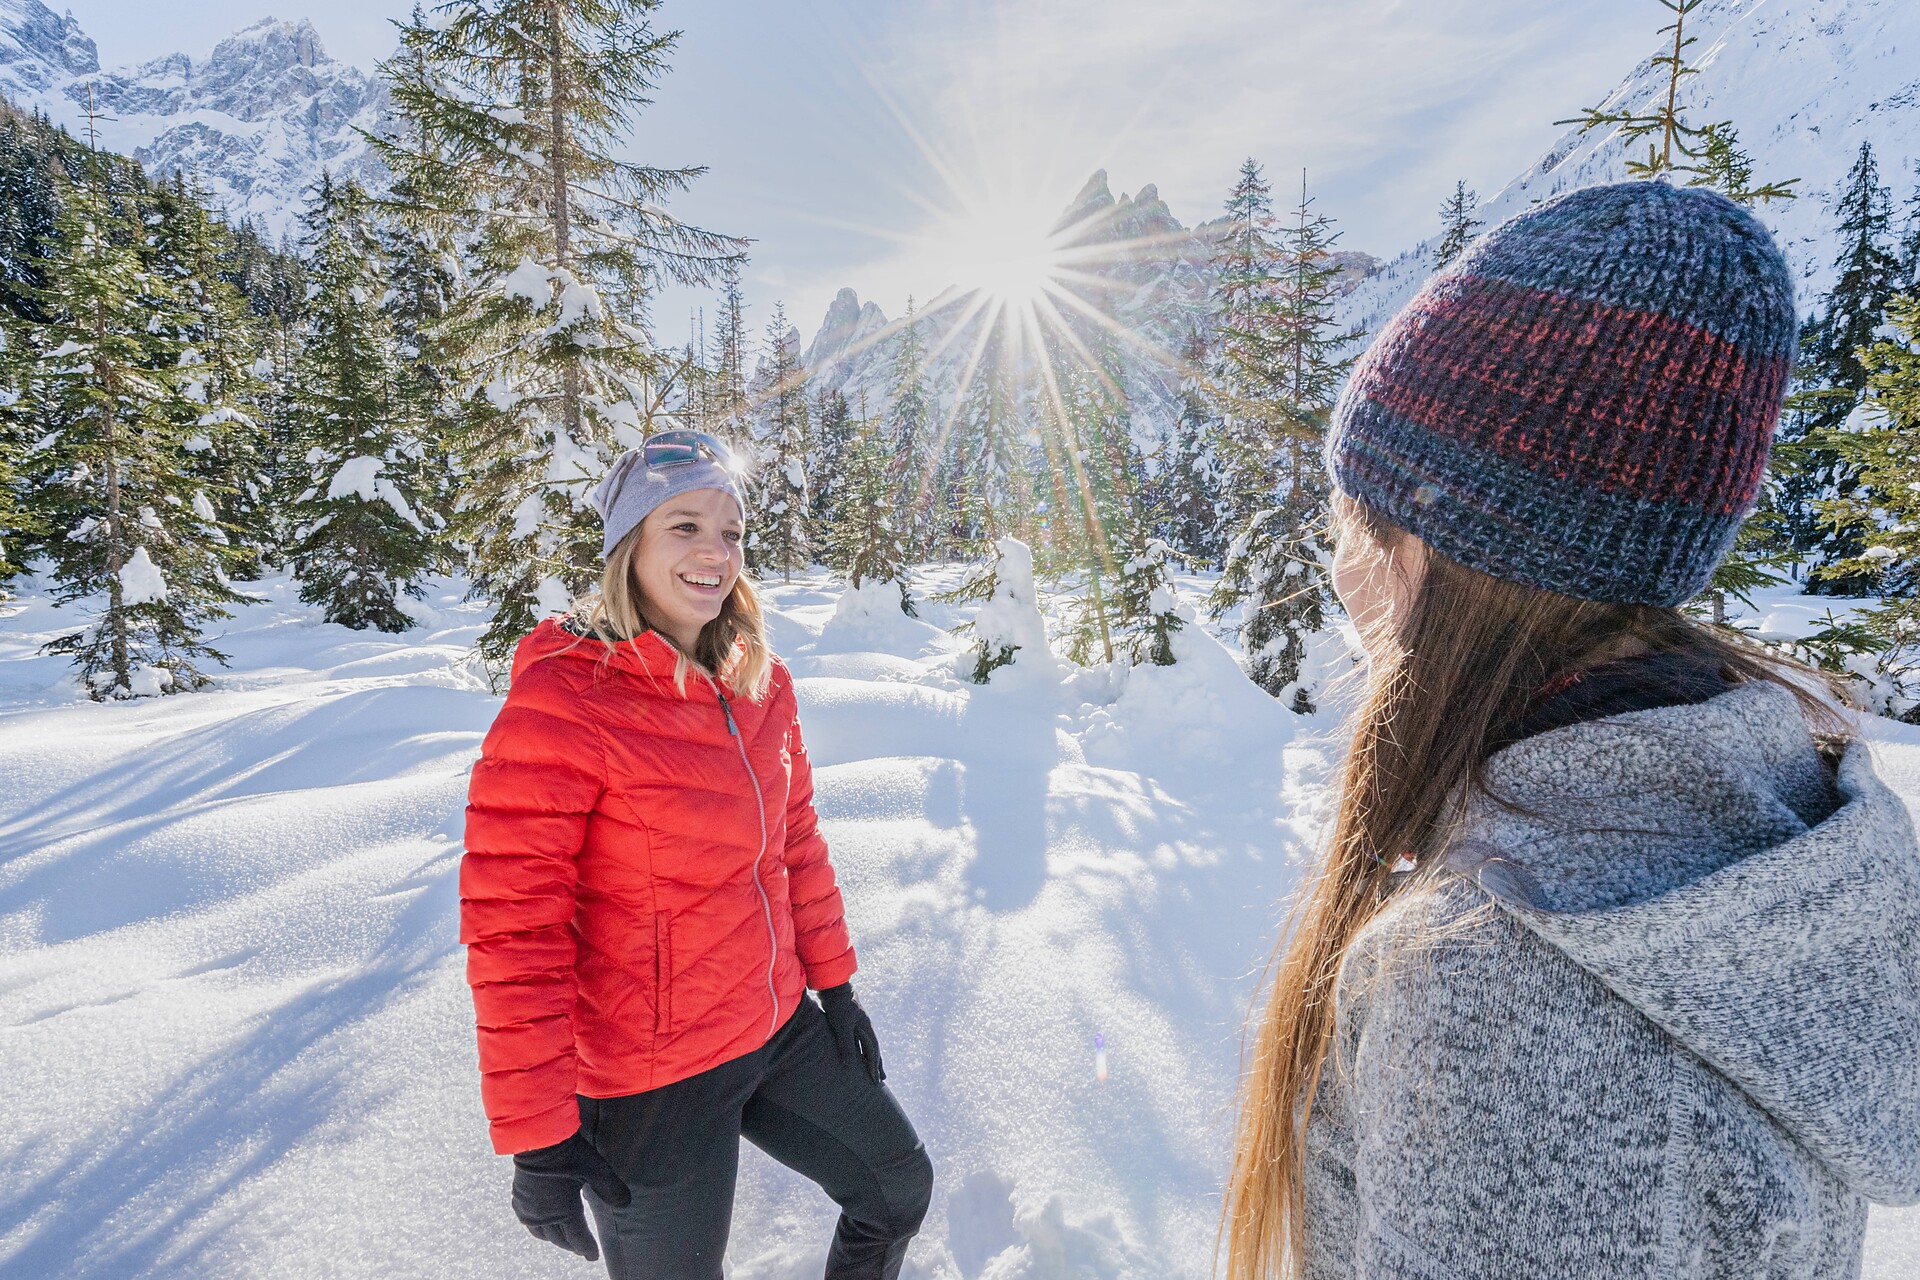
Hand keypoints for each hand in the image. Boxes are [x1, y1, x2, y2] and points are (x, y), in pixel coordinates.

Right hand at [511, 1131, 631, 1261]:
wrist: (537, 1138)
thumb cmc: (567, 1153)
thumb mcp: (596, 1169)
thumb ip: (611, 1188)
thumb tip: (626, 1204)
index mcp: (563, 1212)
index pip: (577, 1238)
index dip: (587, 1248)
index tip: (593, 1256)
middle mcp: (543, 1216)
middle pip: (559, 1239)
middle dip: (572, 1245)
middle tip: (581, 1248)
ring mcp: (528, 1208)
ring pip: (542, 1233)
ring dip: (555, 1238)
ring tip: (564, 1238)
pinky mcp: (518, 1198)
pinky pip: (528, 1222)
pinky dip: (538, 1228)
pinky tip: (541, 1223)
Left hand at [818, 983, 884, 1083]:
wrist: (832, 985)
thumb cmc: (837, 1006)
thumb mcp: (842, 1027)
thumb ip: (846, 1045)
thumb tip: (849, 1066)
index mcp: (866, 1028)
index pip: (872, 1052)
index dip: (874, 1067)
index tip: (876, 1081)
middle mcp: (865, 1026)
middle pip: (873, 1049)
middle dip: (877, 1064)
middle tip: (881, 1078)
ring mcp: (858, 1023)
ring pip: (866, 1044)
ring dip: (870, 1057)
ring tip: (872, 1067)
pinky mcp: (849, 1020)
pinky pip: (857, 1039)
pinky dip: (860, 1049)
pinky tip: (856, 1052)